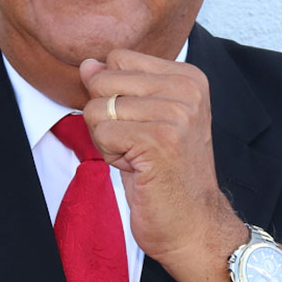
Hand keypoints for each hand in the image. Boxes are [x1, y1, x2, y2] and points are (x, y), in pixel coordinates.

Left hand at [79, 50, 243, 274]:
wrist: (193, 223)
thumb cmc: (168, 175)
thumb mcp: (145, 119)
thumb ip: (119, 86)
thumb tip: (87, 64)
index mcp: (188, 77)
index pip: (118, 58)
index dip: (115, 94)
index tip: (142, 124)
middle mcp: (186, 89)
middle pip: (104, 80)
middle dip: (106, 117)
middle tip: (137, 144)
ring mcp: (176, 113)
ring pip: (98, 108)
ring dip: (107, 139)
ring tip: (139, 157)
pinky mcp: (159, 139)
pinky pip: (101, 133)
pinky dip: (109, 155)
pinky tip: (136, 168)